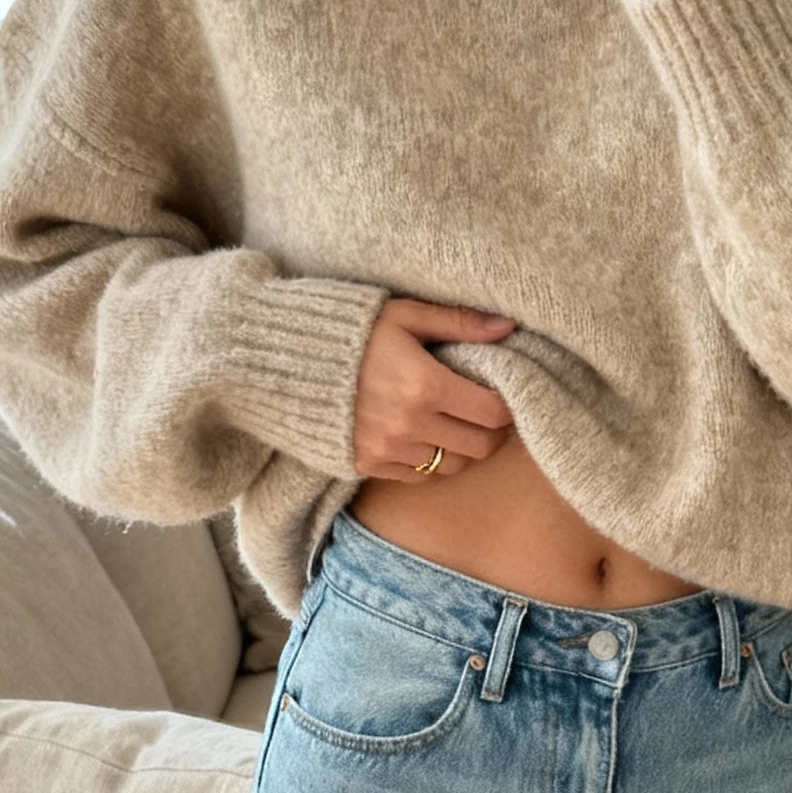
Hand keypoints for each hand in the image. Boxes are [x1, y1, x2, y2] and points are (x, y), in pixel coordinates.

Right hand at [352, 297, 518, 480]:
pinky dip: (430, 463)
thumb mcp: (404, 315)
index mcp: (426, 385)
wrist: (284, 361)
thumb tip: (507, 326)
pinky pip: (419, 477)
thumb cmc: (350, 331)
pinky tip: (424, 437)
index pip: (492, 413)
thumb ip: (458, 322)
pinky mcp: (368, 465)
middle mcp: (411, 425)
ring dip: (461, 448)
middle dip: (490, 432)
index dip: (506, 407)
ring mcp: (388, 450)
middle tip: (485, 413)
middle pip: (479, 446)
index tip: (503, 396)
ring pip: (452, 466)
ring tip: (455, 424)